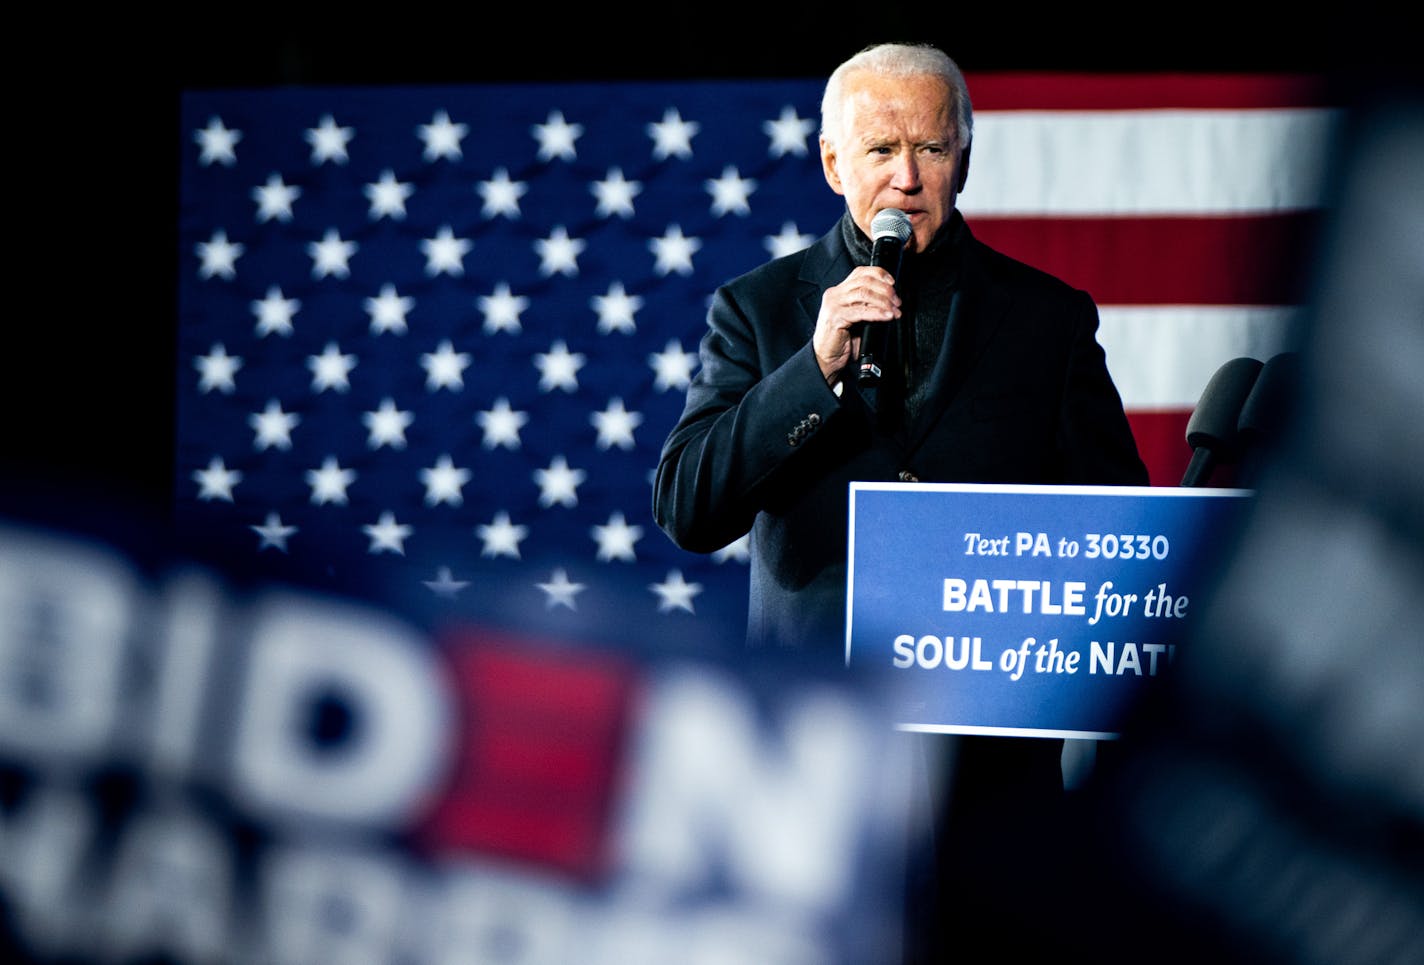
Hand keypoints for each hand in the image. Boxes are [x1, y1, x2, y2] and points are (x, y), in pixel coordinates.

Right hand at [812, 266, 900, 380]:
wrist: (826, 358)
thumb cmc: (841, 341)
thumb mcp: (856, 318)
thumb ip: (867, 306)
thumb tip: (890, 301)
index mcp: (839, 291)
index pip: (861, 272)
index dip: (879, 274)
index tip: (893, 283)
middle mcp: (835, 294)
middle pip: (865, 281)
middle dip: (886, 290)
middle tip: (897, 302)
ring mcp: (833, 305)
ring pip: (864, 293)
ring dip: (884, 301)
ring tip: (894, 310)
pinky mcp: (835, 318)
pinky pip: (861, 311)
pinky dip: (877, 312)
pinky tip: (886, 316)